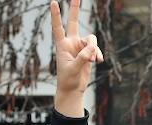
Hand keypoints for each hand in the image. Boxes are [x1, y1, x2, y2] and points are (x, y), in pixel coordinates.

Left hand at [51, 0, 102, 117]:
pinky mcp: (88, 53)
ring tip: (94, 60)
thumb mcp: (74, 68)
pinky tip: (98, 61)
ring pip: (91, 40)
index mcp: (62, 44)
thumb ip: (83, 57)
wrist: (73, 89)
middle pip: (73, 22)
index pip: (58, 27)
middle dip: (75, 9)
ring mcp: (80, 47)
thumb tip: (92, 47)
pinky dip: (98, 54)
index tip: (53, 2)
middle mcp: (71, 42)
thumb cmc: (67, 79)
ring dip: (94, 49)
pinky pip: (96, 49)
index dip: (56, 15)